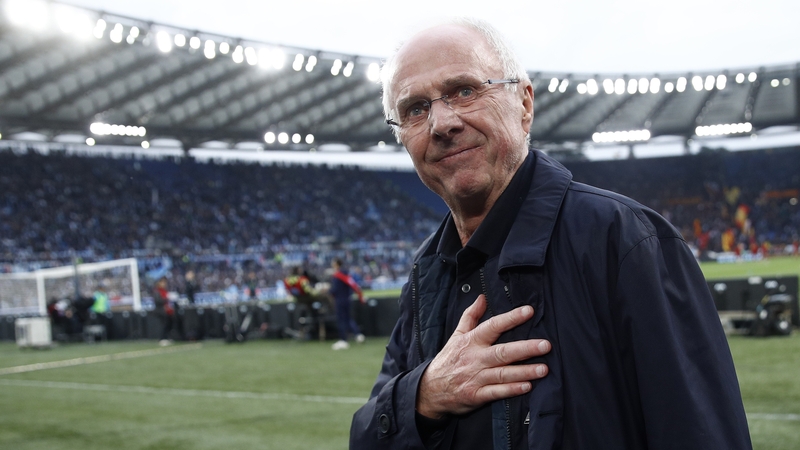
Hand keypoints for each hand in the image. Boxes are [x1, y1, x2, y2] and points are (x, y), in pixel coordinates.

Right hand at [416, 294, 550, 418]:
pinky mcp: (477, 395)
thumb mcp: (456, 335)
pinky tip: (527, 387)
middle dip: (525, 348)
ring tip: (544, 369)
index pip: (493, 326)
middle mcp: (475, 358)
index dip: (511, 318)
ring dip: (524, 371)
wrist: (430, 389)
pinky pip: (497, 392)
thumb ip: (471, 316)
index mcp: (471, 341)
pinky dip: (511, 390)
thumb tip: (482, 297)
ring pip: (503, 373)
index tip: (529, 311)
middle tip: (545, 345)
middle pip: (502, 351)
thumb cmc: (448, 360)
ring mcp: (476, 377)